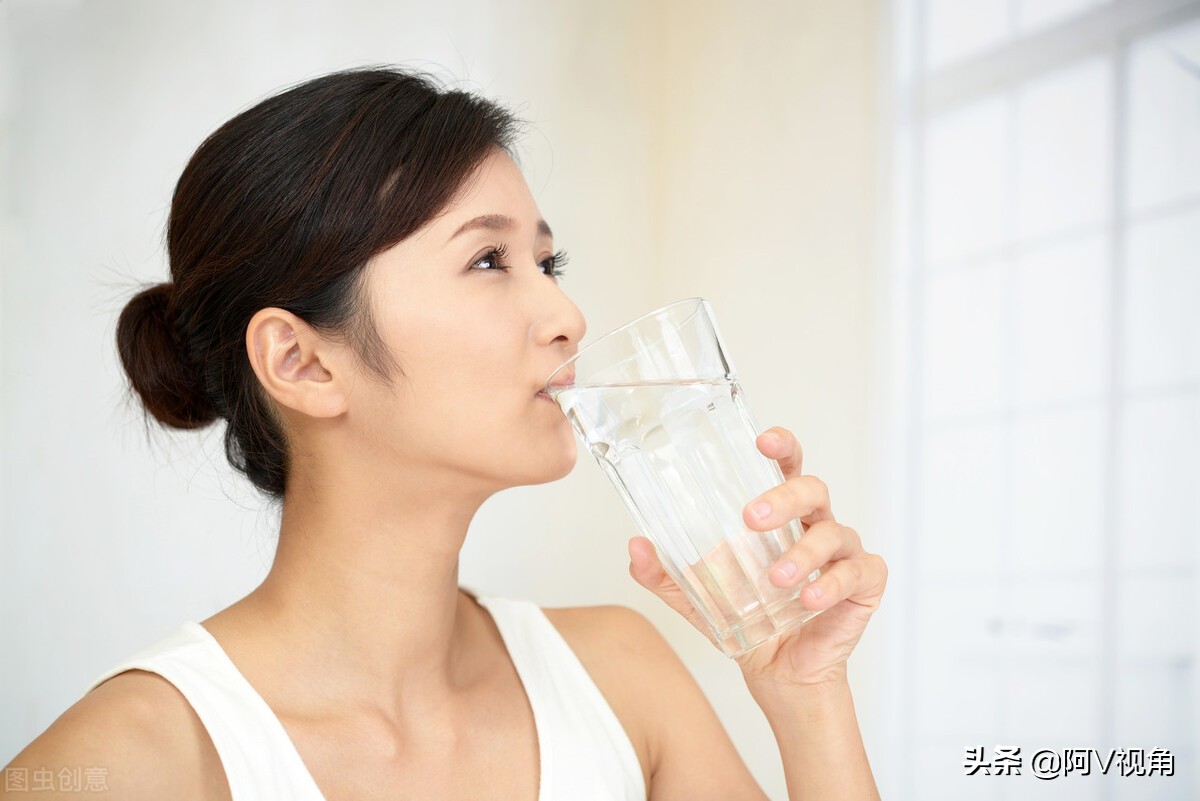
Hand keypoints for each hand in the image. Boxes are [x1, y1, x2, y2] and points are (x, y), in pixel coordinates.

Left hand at [627, 426, 886, 690]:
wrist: (781, 676)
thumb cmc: (750, 623)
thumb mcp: (697, 599)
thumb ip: (664, 573)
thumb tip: (634, 546)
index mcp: (783, 518)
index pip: (788, 468)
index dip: (782, 447)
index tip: (763, 441)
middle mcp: (816, 526)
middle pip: (813, 489)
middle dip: (783, 497)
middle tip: (750, 517)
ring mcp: (844, 554)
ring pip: (834, 532)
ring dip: (802, 553)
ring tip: (775, 579)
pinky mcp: (864, 585)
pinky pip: (857, 573)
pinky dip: (832, 584)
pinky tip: (809, 599)